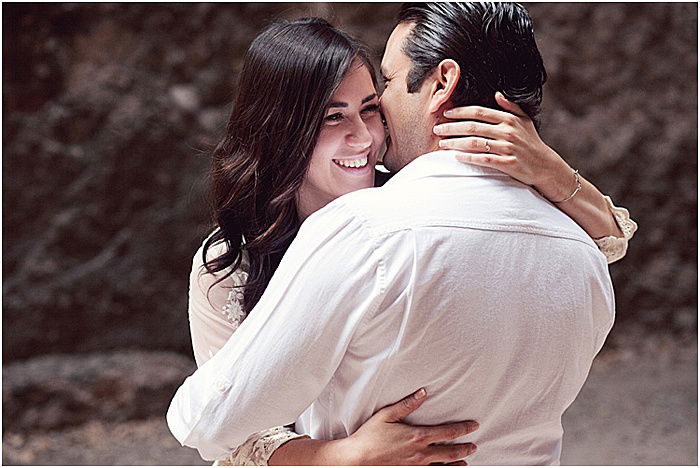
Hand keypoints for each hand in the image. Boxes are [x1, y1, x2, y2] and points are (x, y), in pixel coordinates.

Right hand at [340, 388, 478, 464]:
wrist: (357, 460)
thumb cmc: (369, 436)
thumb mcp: (387, 415)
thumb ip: (407, 404)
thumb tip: (423, 392)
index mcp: (417, 436)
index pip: (448, 432)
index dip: (463, 429)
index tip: (474, 425)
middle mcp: (421, 453)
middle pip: (451, 451)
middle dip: (465, 447)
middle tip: (474, 445)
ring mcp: (417, 466)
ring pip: (444, 466)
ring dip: (458, 462)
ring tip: (467, 460)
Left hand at [434, 92, 575, 200]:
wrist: (545, 166)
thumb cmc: (532, 142)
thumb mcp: (525, 121)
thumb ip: (510, 107)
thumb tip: (497, 94)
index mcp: (509, 119)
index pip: (479, 112)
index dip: (460, 111)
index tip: (446, 113)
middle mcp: (507, 132)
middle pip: (473, 127)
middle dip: (452, 127)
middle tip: (437, 129)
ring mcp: (508, 148)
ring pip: (475, 143)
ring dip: (456, 143)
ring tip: (442, 144)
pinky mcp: (508, 163)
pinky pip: (484, 159)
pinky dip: (469, 158)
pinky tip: (457, 157)